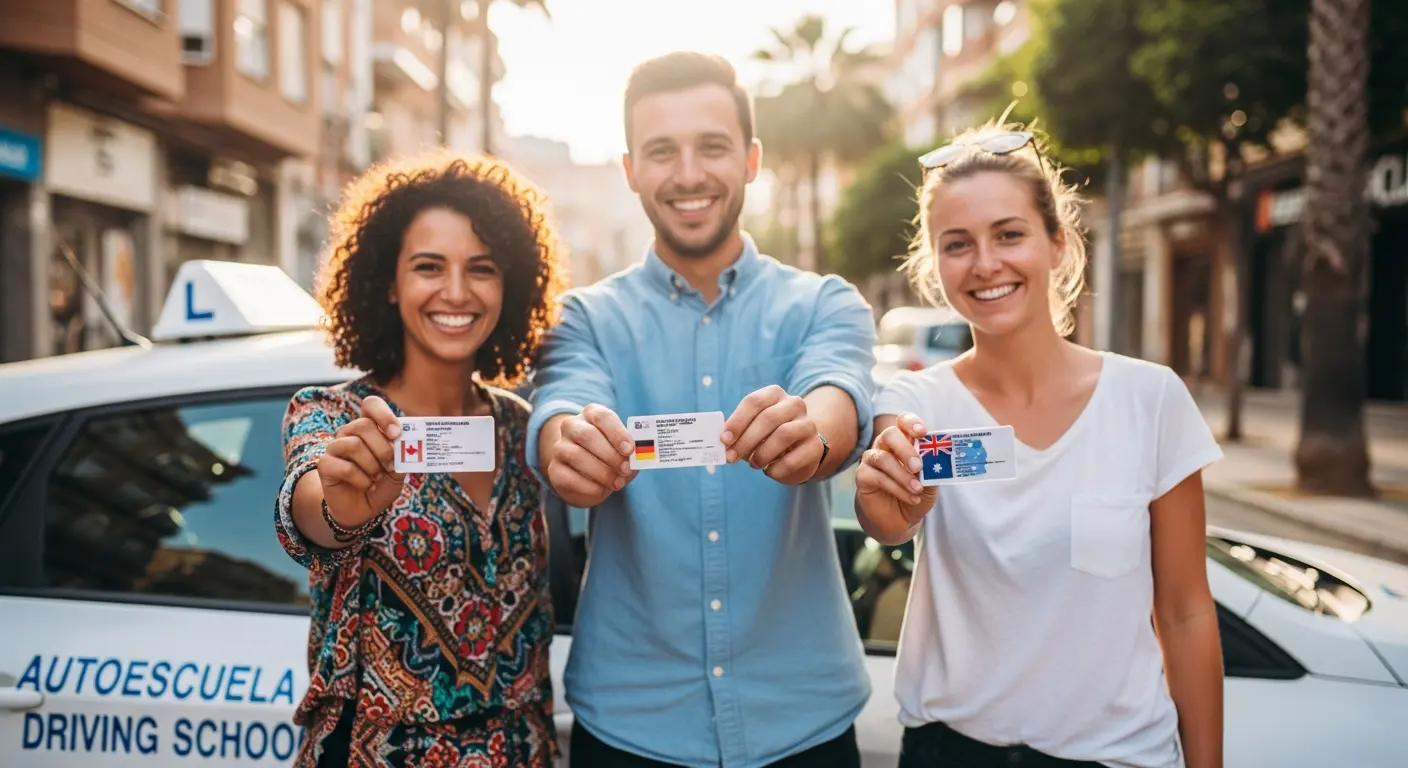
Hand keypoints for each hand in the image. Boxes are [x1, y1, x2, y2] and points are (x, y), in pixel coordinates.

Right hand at [317, 395, 404, 528]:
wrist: (362, 509)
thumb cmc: (381, 485)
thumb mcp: (398, 472)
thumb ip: (402, 458)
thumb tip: (404, 447)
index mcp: (370, 428)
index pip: (370, 405)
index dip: (383, 414)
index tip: (396, 433)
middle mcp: (350, 433)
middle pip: (363, 425)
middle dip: (382, 448)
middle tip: (390, 465)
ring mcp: (335, 448)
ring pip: (353, 445)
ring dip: (371, 465)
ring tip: (376, 477)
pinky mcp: (325, 465)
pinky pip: (343, 466)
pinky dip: (360, 479)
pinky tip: (365, 485)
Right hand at [546, 404, 636, 507]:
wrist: (588, 476)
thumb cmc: (611, 457)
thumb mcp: (624, 451)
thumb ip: (631, 453)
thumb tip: (637, 459)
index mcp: (592, 414)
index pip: (602, 417)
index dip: (617, 433)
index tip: (630, 450)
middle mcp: (572, 426)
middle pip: (587, 435)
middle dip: (609, 455)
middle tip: (625, 470)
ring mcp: (560, 447)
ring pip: (576, 455)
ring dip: (601, 472)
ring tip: (617, 483)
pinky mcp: (554, 469)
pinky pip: (569, 477)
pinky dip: (589, 486)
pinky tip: (602, 490)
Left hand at [722, 385, 822, 484]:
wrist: (801, 450)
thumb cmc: (768, 437)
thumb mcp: (752, 430)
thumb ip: (737, 433)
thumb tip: (723, 444)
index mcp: (775, 394)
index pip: (754, 401)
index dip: (737, 421)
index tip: (724, 439)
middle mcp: (794, 404)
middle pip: (768, 418)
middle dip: (746, 440)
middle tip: (731, 457)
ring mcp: (807, 424)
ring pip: (784, 435)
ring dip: (763, 453)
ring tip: (753, 464)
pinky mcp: (816, 447)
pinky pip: (794, 459)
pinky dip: (776, 469)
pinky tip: (770, 471)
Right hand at [856, 413, 936, 528]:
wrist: (901, 518)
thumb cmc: (916, 493)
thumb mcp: (932, 482)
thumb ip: (933, 469)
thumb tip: (936, 460)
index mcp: (904, 440)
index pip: (903, 422)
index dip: (911, 423)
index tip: (922, 432)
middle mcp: (885, 446)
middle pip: (890, 434)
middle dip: (905, 450)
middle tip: (918, 467)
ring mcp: (872, 459)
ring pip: (882, 458)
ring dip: (902, 475)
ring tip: (918, 489)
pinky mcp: (862, 476)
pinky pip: (877, 477)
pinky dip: (896, 488)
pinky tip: (911, 498)